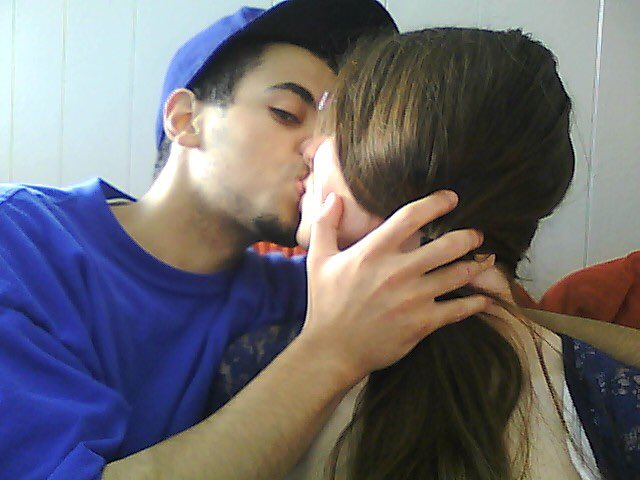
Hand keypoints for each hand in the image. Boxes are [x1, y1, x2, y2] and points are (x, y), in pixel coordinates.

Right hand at [300, 190, 493, 384]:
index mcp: (373, 252)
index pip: (411, 217)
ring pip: (457, 274)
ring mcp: (413, 298)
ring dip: (476, 266)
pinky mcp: (422, 323)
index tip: (451, 199)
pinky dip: (476, 303)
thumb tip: (333, 197)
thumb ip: (324, 225)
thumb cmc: (325, 304)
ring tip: (484, 261)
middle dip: (468, 237)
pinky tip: (484, 299)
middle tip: (476, 235)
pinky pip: (459, 309)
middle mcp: (397, 271)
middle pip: (446, 245)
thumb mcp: (318, 261)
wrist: (332, 350)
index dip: (436, 203)